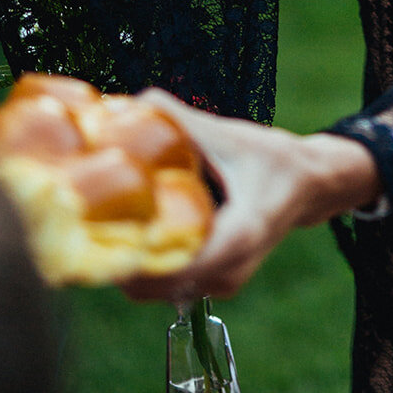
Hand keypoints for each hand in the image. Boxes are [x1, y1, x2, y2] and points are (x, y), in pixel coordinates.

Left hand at [120, 89, 380, 299]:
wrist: (309, 184)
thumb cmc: (273, 159)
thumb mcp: (231, 136)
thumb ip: (182, 121)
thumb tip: (135, 102)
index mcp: (239, 236)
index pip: (177, 266)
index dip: (133, 259)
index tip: (98, 236)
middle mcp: (228, 272)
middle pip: (153, 285)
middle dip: (116, 258)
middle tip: (83, 223)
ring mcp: (221, 283)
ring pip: (154, 289)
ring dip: (125, 263)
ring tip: (100, 225)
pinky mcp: (213, 283)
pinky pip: (164, 283)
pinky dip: (142, 263)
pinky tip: (129, 232)